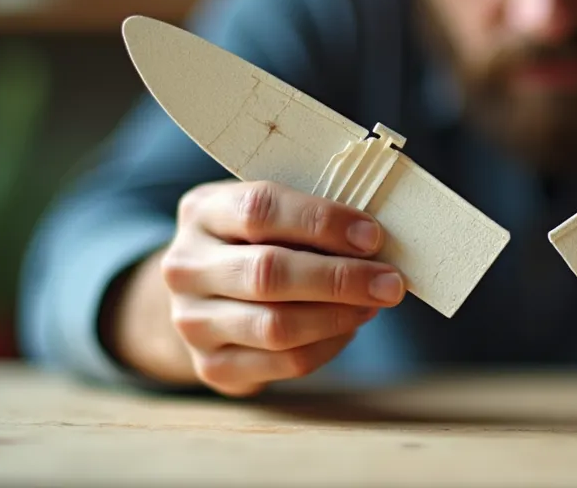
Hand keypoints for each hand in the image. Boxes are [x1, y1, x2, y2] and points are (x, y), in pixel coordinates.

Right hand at [105, 180, 404, 396]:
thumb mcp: (273, 213)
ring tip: (374, 303)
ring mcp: (192, 321)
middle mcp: (185, 266)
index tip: (372, 236)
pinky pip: (284, 363)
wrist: (205, 296)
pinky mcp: (211, 366)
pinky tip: (349, 327)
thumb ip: (312, 217)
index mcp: (203, 211)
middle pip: (268, 273)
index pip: (260, 209)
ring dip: (338, 316)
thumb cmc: (258, 242)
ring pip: (276, 326)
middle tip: (390, 282)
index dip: (322, 222)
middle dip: (340, 279)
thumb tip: (375, 239)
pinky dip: (328, 346)